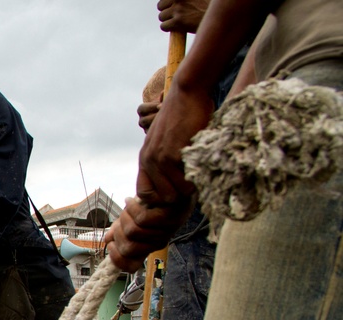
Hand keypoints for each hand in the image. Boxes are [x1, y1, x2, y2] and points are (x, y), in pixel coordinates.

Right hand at [104, 197, 191, 272]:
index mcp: (148, 247)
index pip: (130, 266)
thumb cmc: (152, 206)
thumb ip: (120, 231)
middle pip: (128, 248)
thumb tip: (108, 239)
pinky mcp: (169, 217)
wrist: (176, 187)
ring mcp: (164, 231)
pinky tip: (130, 200)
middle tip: (119, 222)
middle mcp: (157, 243)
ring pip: (133, 231)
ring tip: (127, 208)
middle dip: (117, 234)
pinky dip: (131, 207)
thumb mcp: (132, 221)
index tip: (111, 244)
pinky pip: (142, 218)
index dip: (116, 259)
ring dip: (124, 217)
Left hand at [137, 84, 212, 206]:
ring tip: (199, 176)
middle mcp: (149, 161)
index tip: (176, 189)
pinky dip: (196, 179)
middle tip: (193, 185)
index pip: (144, 194)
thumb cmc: (183, 116)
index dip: (160, 197)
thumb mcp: (165, 140)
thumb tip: (176, 182)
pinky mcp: (173, 154)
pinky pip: (186, 181)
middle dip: (180, 196)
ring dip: (190, 189)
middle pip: (163, 198)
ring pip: (176, 193)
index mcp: (145, 159)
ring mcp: (160, 159)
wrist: (187, 93)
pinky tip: (202, 168)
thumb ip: (165, 159)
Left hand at [157, 0, 208, 33]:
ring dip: (167, 20)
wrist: (218, 17)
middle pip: (160, 5)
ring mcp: (178, 9)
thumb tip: (172, 2)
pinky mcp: (178, 21)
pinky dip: (168, 28)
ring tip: (177, 21)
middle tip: (174, 14)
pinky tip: (176, 27)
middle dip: (166, 10)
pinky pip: (163, 26)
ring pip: (161, 17)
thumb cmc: (208, 6)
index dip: (168, 2)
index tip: (172, 6)